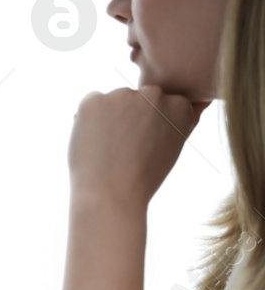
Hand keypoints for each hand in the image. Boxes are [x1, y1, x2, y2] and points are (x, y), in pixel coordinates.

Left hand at [67, 86, 208, 207]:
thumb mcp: (174, 145)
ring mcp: (122, 94)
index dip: (150, 127)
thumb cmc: (144, 175)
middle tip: (126, 148)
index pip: (162, 104)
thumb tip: (203, 100)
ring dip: (109, 117)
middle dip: (130, 118)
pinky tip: (93, 142)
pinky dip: (88, 119)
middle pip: (137, 99)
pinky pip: (90, 103)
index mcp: (179, 105)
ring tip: (109, 148)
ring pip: (113, 100)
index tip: (146, 146)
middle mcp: (154, 94)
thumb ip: (186, 119)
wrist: (110, 195)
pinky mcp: (93, 100)